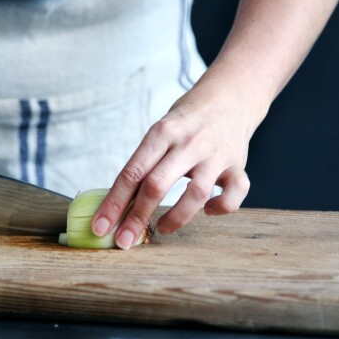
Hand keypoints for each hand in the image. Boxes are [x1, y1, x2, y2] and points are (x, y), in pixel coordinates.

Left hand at [91, 68, 261, 248]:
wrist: (231, 96)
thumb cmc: (187, 120)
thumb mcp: (161, 131)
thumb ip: (146, 163)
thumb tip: (118, 205)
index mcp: (162, 132)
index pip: (132, 172)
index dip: (114, 203)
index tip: (100, 226)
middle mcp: (188, 143)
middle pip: (156, 185)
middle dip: (136, 218)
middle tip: (124, 241)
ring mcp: (215, 154)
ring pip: (195, 194)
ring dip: (175, 218)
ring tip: (161, 229)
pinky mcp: (237, 165)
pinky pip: (235, 193)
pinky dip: (222, 207)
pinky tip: (209, 210)